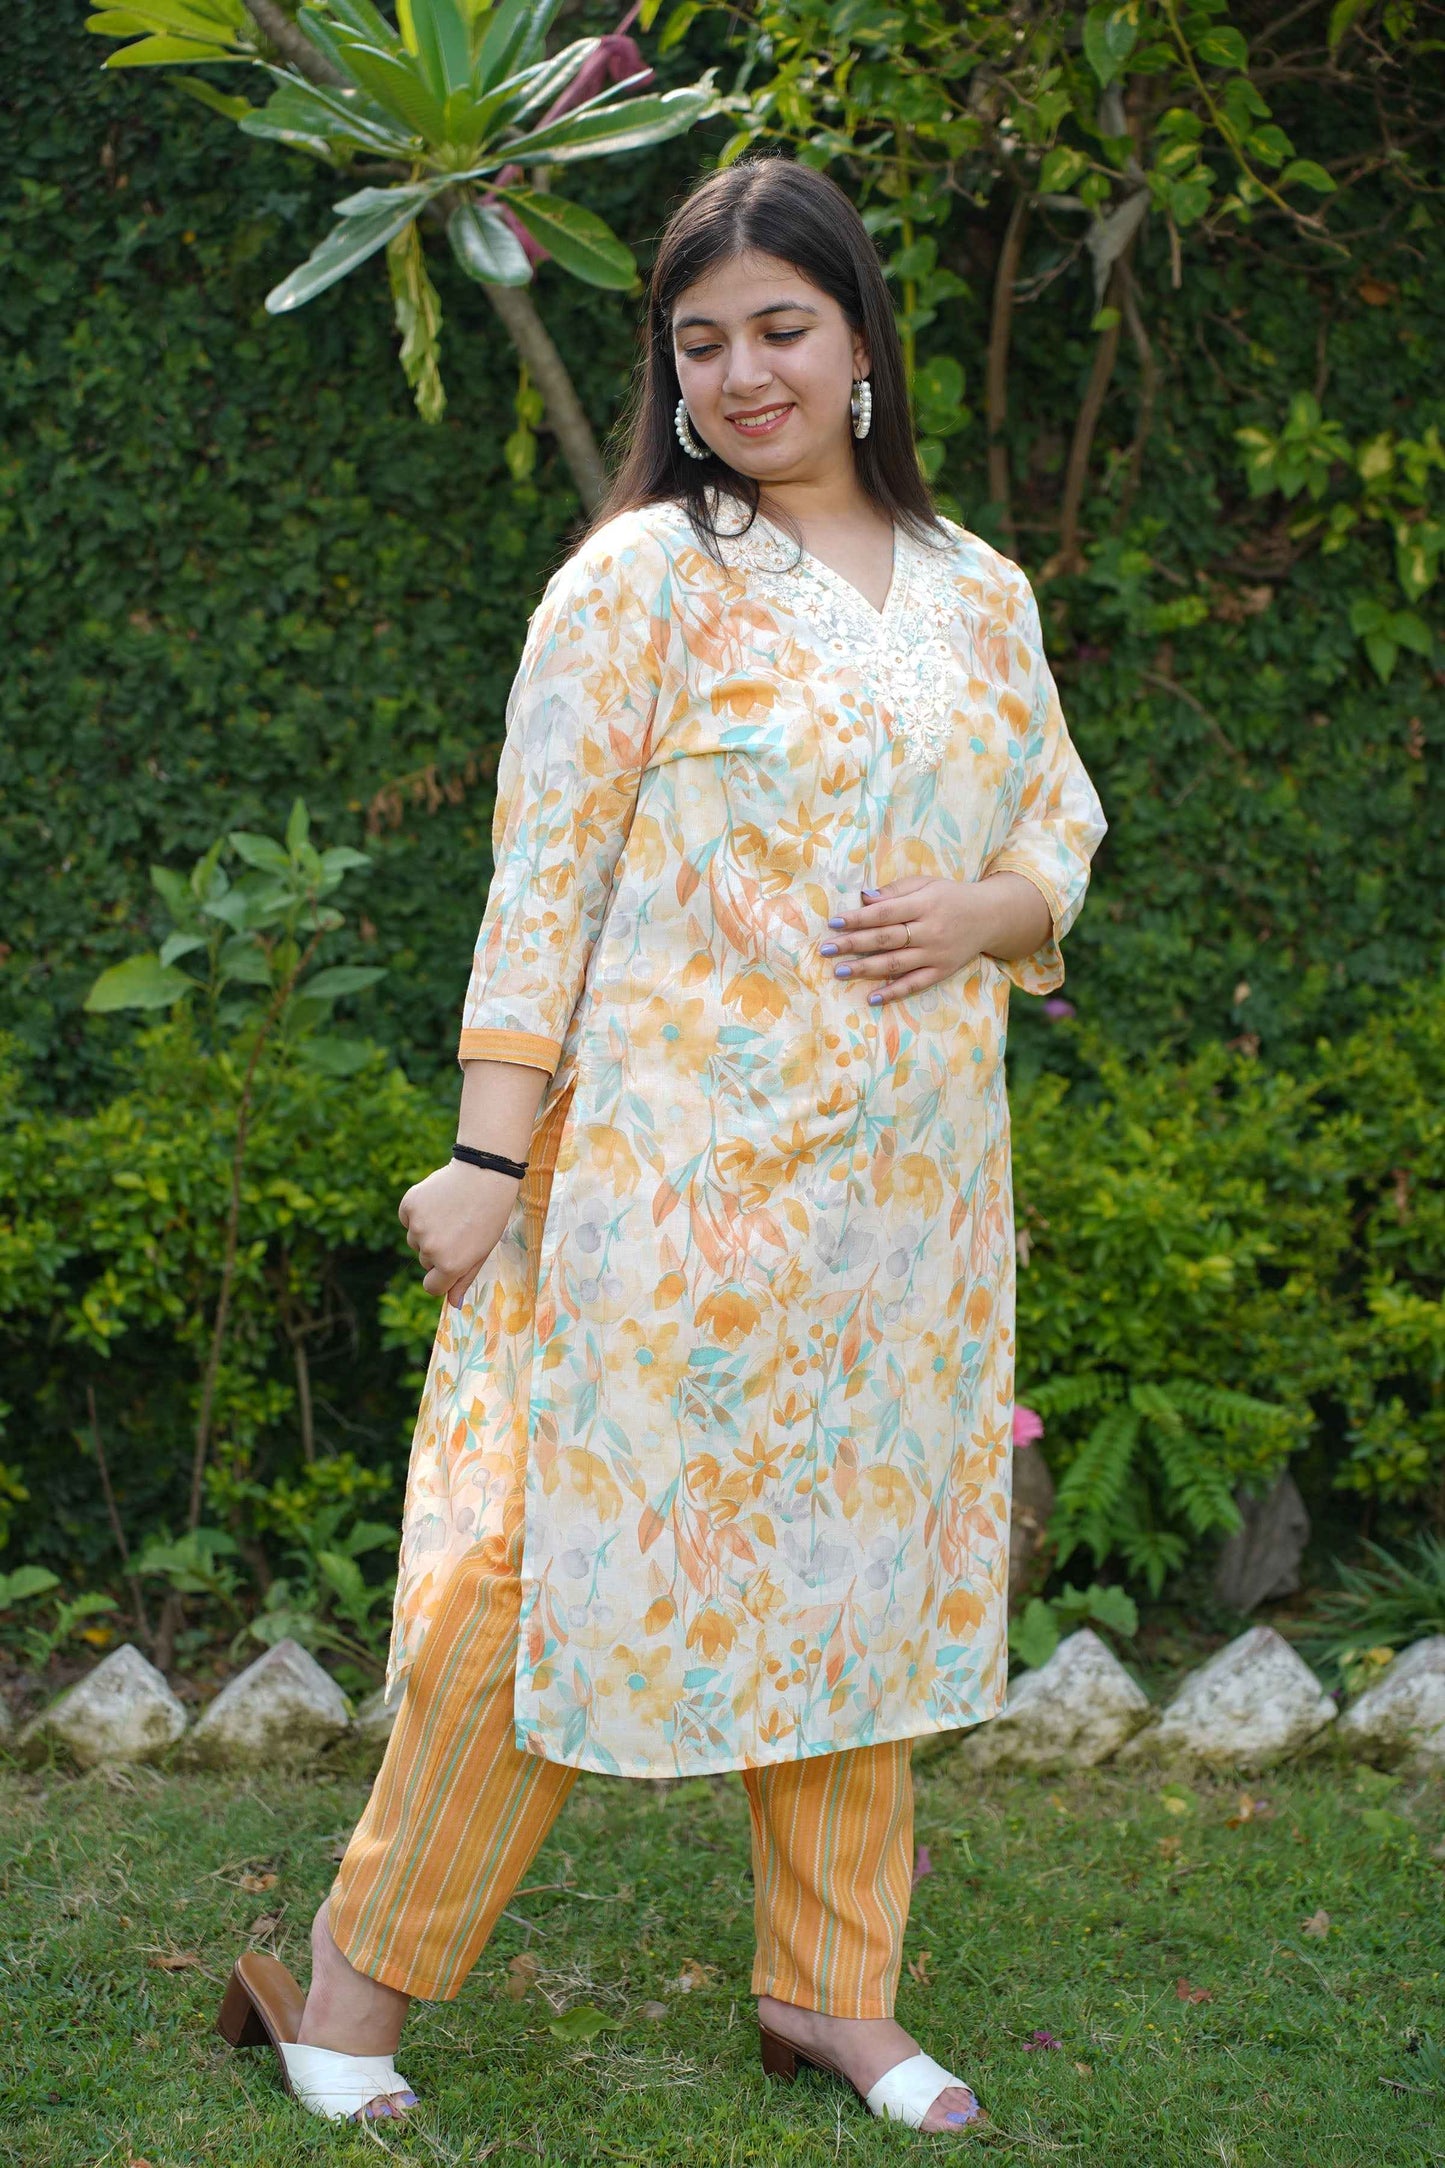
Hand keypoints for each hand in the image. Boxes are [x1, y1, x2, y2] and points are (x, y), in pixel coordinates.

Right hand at [399, 1158, 521, 1307]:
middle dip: (439, 1250)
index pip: (432, 1287)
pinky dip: (419, 1213)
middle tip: (460, 1229)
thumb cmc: (490, 1215)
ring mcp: (417, 1227)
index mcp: (450, 1265)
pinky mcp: (409, 1205)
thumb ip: (464, 1279)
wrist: (484, 1173)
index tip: (450, 1265)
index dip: (442, 1278)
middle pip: (425, 1261)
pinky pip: (407, 1218)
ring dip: (428, 1231)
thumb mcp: (482, 1251)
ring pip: (415, 1239)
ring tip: (451, 1213)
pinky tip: (438, 1201)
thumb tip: (452, 1304)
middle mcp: (429, 1249)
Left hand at [818, 873, 1045, 1006]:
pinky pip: (915, 984)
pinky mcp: (942, 971)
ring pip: (896, 964)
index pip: (885, 912)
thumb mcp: (926, 884)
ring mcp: (936, 954)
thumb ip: (895, 891)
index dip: (859, 918)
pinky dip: (894, 992)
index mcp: (924, 904)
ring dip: (866, 969)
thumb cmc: (950, 896)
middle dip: (854, 944)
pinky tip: (872, 998)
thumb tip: (864, 897)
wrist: (990, 916)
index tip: (834, 923)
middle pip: (886, 939)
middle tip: (826, 949)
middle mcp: (930, 930)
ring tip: (839, 971)